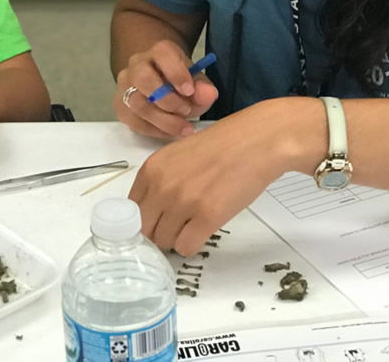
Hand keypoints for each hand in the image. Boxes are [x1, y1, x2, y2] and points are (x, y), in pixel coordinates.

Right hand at [115, 40, 217, 137]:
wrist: (160, 81)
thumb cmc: (180, 81)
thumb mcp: (196, 81)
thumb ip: (203, 88)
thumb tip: (208, 95)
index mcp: (159, 51)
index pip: (163, 55)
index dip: (176, 73)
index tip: (190, 91)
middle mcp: (137, 64)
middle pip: (143, 78)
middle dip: (167, 100)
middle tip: (187, 111)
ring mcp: (125, 85)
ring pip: (137, 104)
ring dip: (163, 120)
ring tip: (183, 128)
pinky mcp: (120, 105)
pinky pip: (134, 121)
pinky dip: (155, 130)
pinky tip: (170, 132)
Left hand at [128, 103, 288, 254]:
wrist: (255, 141)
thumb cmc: (221, 146)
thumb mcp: (177, 155)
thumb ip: (160, 180)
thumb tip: (151, 212)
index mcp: (151, 169)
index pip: (132, 211)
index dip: (147, 219)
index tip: (160, 221)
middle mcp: (162, 186)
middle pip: (146, 230)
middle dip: (160, 232)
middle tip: (179, 225)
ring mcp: (184, 202)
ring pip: (165, 241)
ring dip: (178, 238)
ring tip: (195, 223)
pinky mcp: (208, 216)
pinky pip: (186, 247)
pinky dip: (194, 244)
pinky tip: (205, 229)